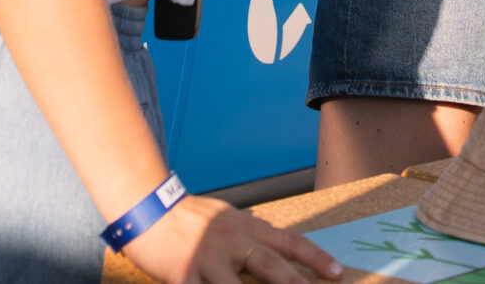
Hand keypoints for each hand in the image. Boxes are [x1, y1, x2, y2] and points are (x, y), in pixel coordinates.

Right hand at [121, 194, 342, 283]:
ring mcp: (206, 259)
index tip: (337, 272)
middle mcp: (230, 240)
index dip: (314, 257)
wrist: (147, 209)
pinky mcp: (183, 275)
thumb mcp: (225, 215)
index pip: (289, 241)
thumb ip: (249, 227)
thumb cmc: (189, 216)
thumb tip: (271, 231)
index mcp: (246, 226)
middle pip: (268, 264)